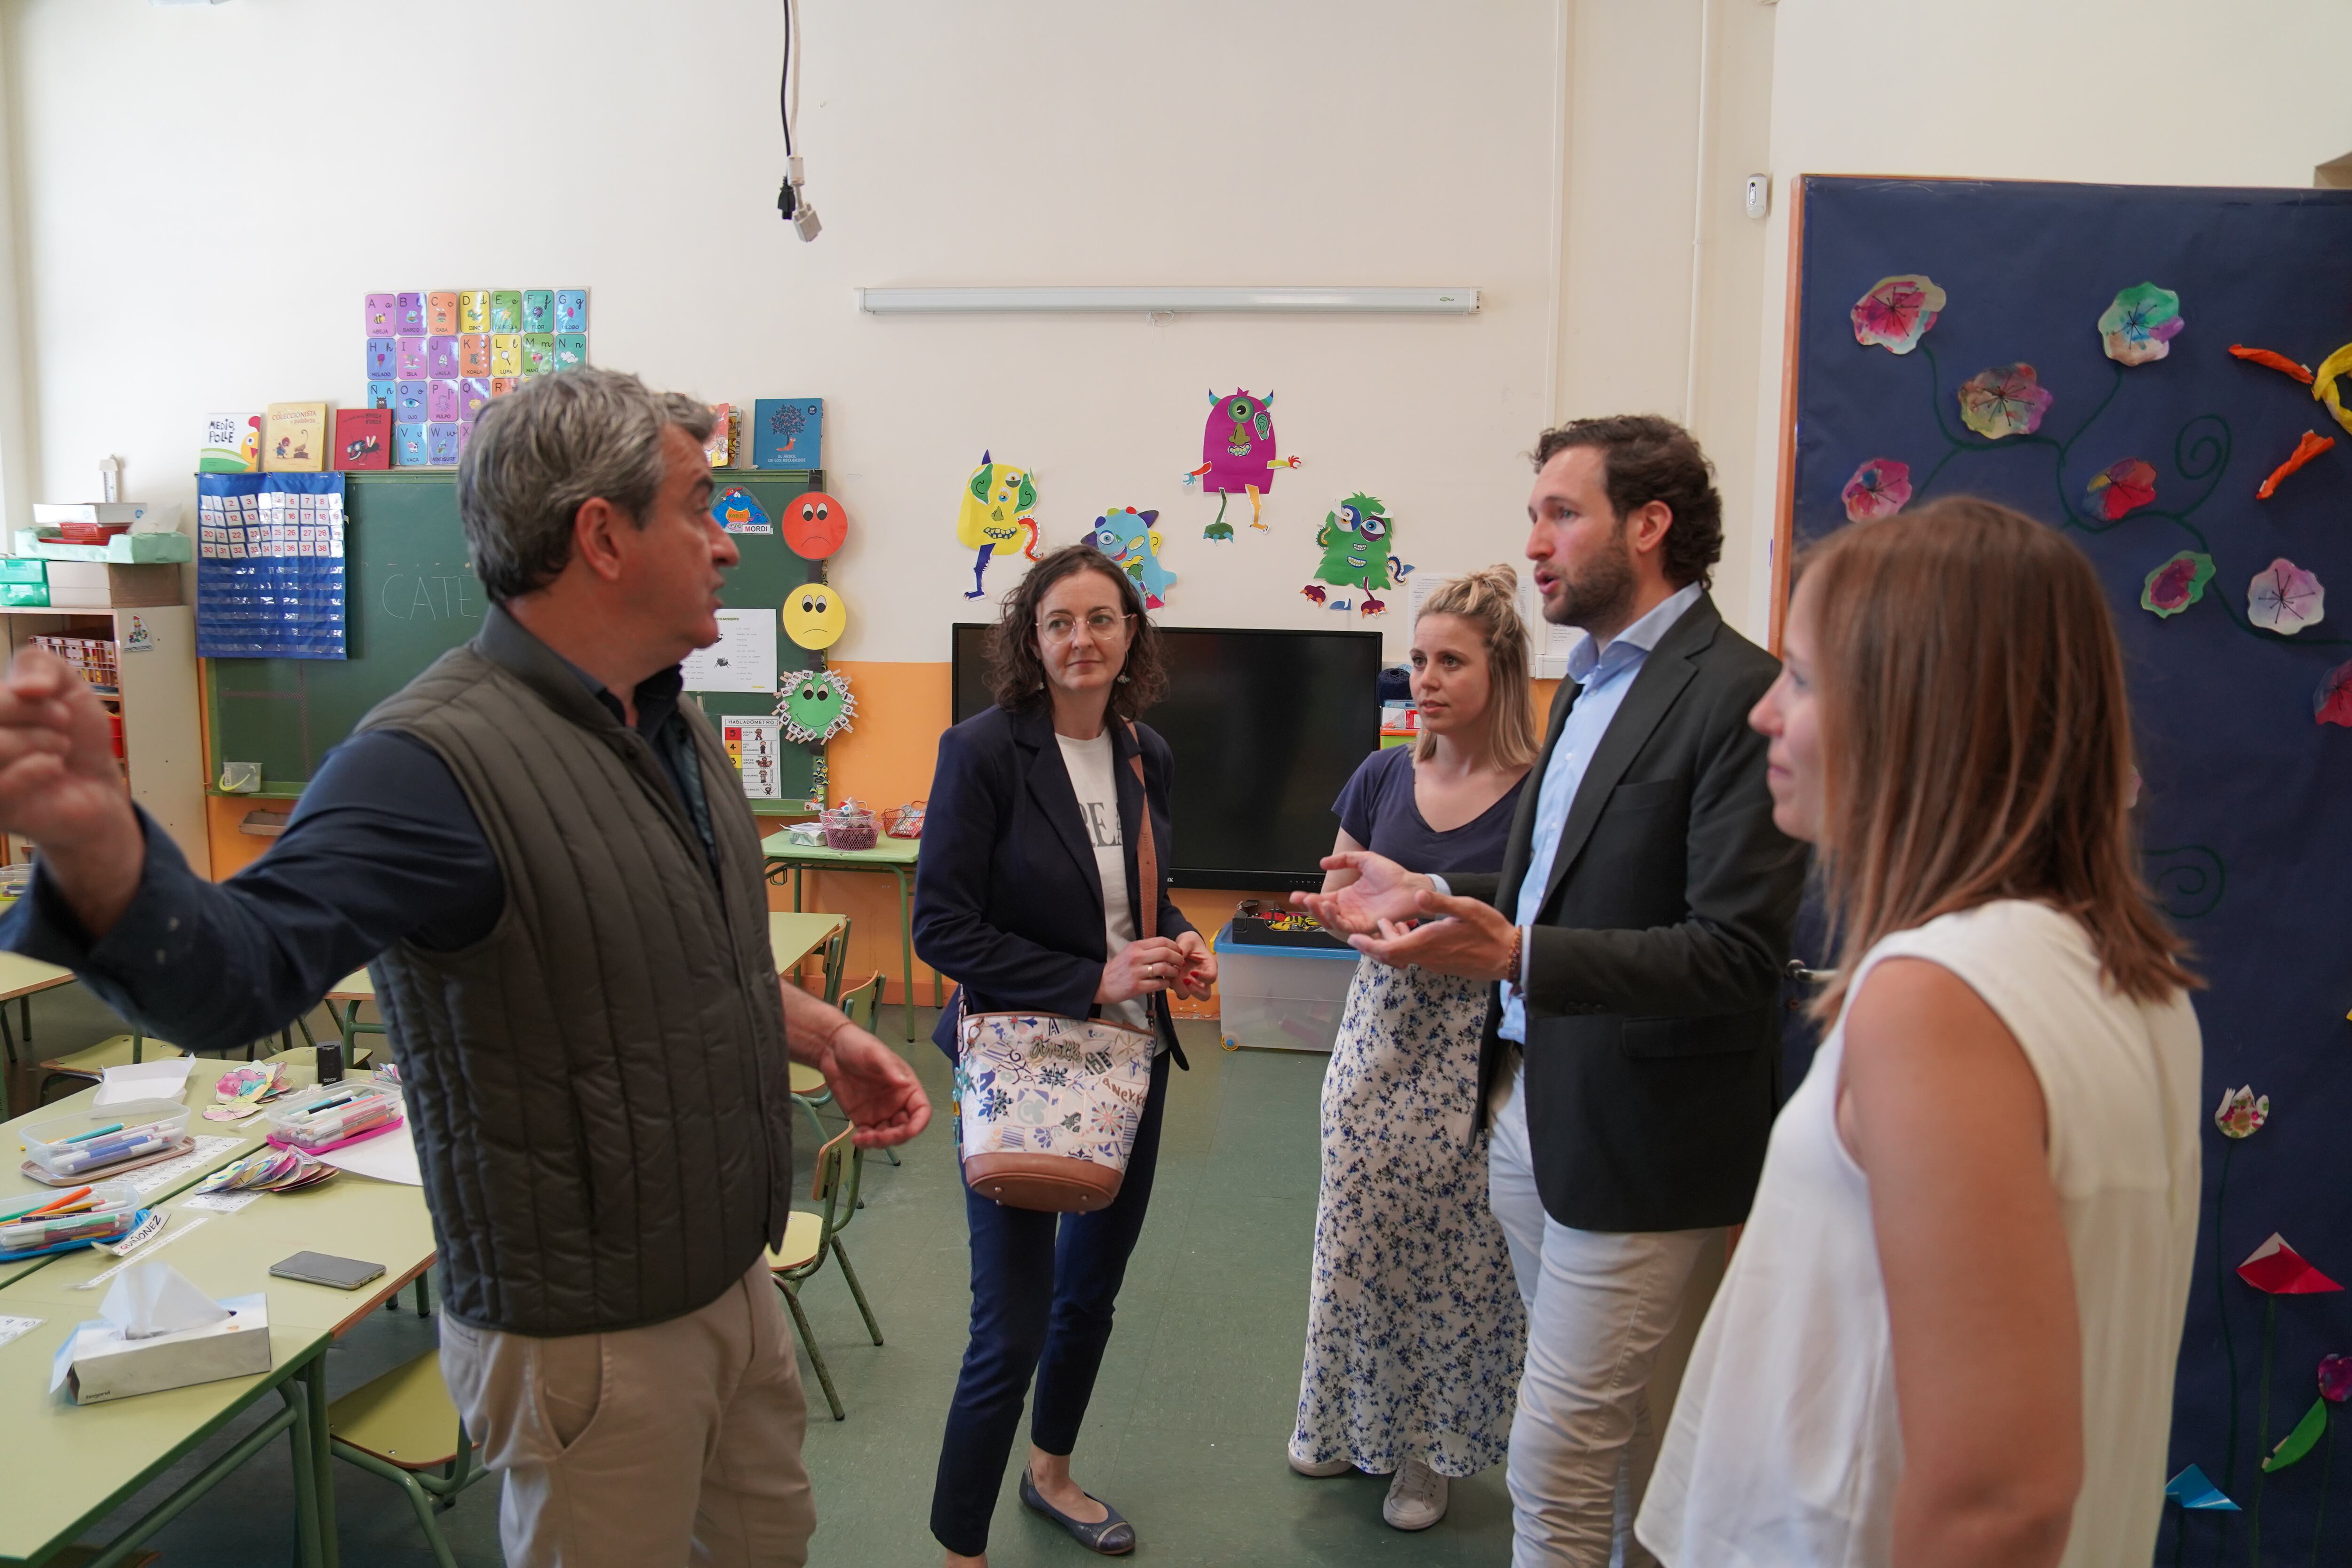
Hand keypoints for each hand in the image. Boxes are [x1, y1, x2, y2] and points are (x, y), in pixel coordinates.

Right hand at [0, 649, 140, 934]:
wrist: (100, 782)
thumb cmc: (74, 734)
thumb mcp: (65, 684)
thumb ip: (39, 665)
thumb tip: (25, 687)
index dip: (19, 697)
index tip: (57, 701)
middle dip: (32, 712)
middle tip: (63, 723)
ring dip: (35, 740)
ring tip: (61, 748)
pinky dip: (31, 771)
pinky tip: (55, 767)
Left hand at [814, 1019, 931, 1148]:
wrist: (831, 1049)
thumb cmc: (859, 1047)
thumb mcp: (876, 1054)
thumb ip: (890, 1068)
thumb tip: (904, 1083)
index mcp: (907, 1088)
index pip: (921, 1111)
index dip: (919, 1124)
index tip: (909, 1132)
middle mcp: (897, 1103)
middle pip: (906, 1128)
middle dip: (896, 1137)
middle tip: (878, 1137)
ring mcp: (880, 1113)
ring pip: (888, 1137)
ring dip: (880, 1143)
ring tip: (862, 1138)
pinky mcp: (862, 1119)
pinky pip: (869, 1136)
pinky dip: (865, 1142)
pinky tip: (856, 1139)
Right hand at [1098, 937, 1183, 1004]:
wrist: (1101, 983)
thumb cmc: (1118, 968)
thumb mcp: (1129, 952)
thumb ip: (1146, 949)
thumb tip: (1167, 949)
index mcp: (1136, 946)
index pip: (1162, 941)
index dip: (1174, 946)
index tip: (1179, 951)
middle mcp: (1136, 957)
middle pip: (1165, 953)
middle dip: (1177, 958)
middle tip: (1180, 962)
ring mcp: (1136, 972)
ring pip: (1164, 968)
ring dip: (1174, 971)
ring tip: (1174, 973)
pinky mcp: (1137, 987)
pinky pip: (1158, 984)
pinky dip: (1166, 983)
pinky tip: (1166, 983)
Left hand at [1171, 929, 1216, 999]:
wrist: (1183, 944)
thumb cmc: (1190, 942)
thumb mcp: (1188, 940)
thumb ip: (1183, 948)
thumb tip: (1179, 960)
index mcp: (1209, 966)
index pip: (1212, 977)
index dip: (1203, 977)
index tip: (1193, 972)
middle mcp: (1202, 978)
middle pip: (1204, 994)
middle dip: (1194, 990)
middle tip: (1185, 980)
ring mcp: (1191, 983)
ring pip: (1189, 995)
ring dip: (1180, 989)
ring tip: (1173, 977)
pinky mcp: (1181, 984)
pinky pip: (1177, 990)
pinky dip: (1172, 986)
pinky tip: (1168, 975)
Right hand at [1290, 850, 1432, 936]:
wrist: (1410, 885)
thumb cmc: (1392, 874)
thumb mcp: (1364, 860)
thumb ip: (1344, 859)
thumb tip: (1323, 863)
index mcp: (1347, 896)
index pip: (1323, 900)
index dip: (1309, 898)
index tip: (1297, 894)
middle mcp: (1349, 909)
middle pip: (1323, 912)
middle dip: (1309, 907)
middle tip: (1299, 898)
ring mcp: (1356, 918)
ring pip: (1330, 921)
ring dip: (1319, 913)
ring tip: (1312, 901)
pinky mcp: (1364, 925)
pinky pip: (1345, 926)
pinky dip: (1333, 919)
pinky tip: (1328, 906)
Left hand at [1349, 889, 1518, 981]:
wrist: (1509, 957)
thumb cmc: (1489, 931)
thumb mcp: (1466, 909)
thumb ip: (1440, 902)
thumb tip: (1418, 893)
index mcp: (1427, 943)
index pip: (1388, 950)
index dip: (1368, 945)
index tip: (1352, 938)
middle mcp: (1426, 956)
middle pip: (1391, 954)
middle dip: (1375, 943)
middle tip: (1365, 930)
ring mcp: (1435, 962)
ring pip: (1404, 955)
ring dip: (1393, 941)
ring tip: (1389, 923)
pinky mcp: (1443, 964)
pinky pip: (1417, 956)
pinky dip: (1407, 945)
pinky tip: (1413, 930)